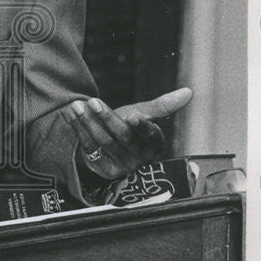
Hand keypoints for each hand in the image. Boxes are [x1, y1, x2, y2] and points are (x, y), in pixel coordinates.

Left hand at [63, 87, 192, 180]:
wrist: (106, 144)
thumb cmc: (129, 126)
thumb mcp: (144, 114)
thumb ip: (163, 105)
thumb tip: (189, 91)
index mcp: (155, 145)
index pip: (151, 136)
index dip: (142, 126)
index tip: (133, 115)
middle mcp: (140, 159)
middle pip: (123, 137)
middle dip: (107, 118)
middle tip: (93, 101)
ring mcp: (121, 166)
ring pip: (103, 142)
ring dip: (88, 122)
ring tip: (77, 105)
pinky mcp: (102, 169)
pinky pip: (89, 147)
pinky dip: (79, 129)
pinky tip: (71, 115)